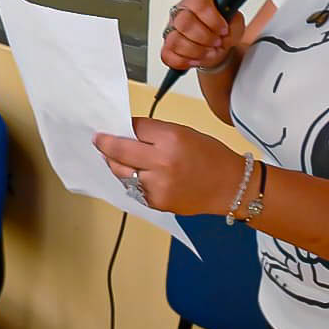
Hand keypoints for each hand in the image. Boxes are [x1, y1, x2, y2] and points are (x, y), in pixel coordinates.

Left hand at [93, 117, 244, 214]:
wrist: (230, 187)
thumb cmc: (211, 157)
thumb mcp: (184, 133)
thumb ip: (155, 133)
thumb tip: (128, 132)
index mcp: (170, 139)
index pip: (133, 128)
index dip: (121, 127)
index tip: (108, 127)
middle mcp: (161, 163)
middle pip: (119, 151)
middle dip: (104, 144)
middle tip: (98, 140)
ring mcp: (157, 185)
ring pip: (121, 172)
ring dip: (115, 164)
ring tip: (116, 158)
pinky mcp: (156, 202)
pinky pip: (133, 188)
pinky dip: (131, 180)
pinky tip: (138, 174)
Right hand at [161, 0, 241, 73]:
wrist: (216, 47)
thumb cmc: (221, 32)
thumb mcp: (235, 23)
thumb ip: (235, 22)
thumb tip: (227, 30)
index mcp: (196, 0)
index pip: (199, 4)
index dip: (213, 20)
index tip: (223, 30)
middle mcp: (180, 13)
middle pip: (184, 22)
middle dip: (204, 37)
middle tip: (216, 42)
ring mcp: (171, 30)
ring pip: (175, 40)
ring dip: (196, 51)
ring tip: (208, 52)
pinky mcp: (167, 47)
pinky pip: (168, 55)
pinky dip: (184, 61)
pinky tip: (195, 59)